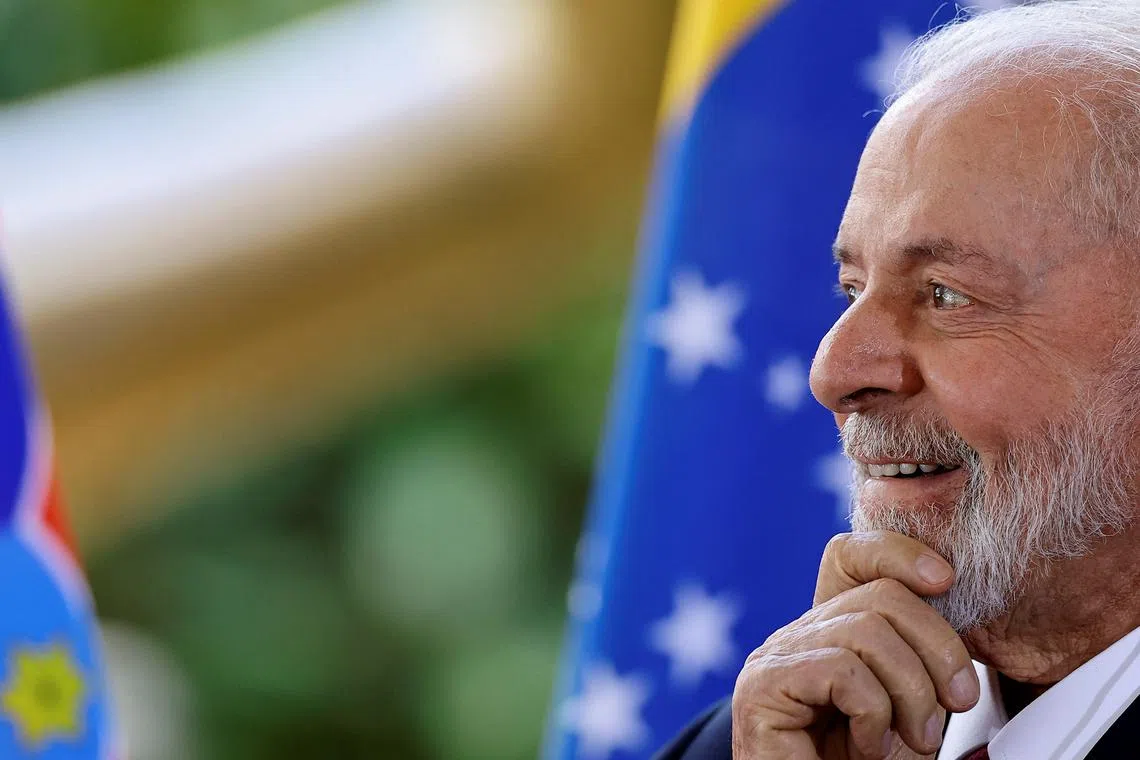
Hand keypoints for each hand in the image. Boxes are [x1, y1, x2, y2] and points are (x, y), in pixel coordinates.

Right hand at [731, 531, 980, 758]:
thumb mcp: (910, 703)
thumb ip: (916, 651)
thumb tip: (940, 582)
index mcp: (830, 632)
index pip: (850, 557)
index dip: (897, 551)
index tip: (945, 579)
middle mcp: (797, 635)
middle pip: (882, 594)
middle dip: (939, 651)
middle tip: (950, 709)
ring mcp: (775, 658)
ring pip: (868, 631)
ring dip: (912, 694)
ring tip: (907, 740)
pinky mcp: (761, 688)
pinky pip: (842, 671)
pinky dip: (873, 714)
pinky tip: (865, 746)